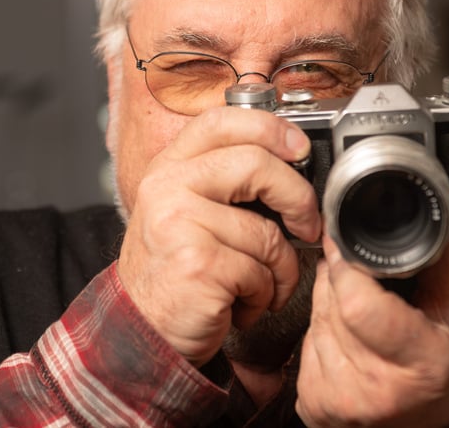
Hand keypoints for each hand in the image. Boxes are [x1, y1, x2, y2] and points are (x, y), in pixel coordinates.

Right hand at [116, 106, 320, 366]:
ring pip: (266, 232)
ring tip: (258, 284)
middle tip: (307, 225)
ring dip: (278, 269)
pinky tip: (240, 303)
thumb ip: (223, 178)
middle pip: (256, 164)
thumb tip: (292, 157)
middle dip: (297, 198)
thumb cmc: (173, 269)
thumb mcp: (186, 209)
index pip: (222, 121)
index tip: (299, 149)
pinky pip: (259, 273)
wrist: (140, 328)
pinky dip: (262, 295)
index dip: (270, 128)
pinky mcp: (197, 264)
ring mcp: (178, 224)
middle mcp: (167, 187)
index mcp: (169, 166)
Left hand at [296, 190, 448, 426]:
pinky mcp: (316, 407)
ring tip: (361, 314)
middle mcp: (377, 389)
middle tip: (361, 281)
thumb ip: (443, 255)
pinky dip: (320, 332)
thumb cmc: (445, 370)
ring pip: (314, 319)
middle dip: (339, 280)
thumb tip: (446, 200)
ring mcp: (342, 402)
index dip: (346, 266)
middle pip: (332, 304)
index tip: (343, 243)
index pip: (358, 302)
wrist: (433, 427)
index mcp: (420, 363)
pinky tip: (346, 339)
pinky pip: (304, 344)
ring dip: (328, 304)